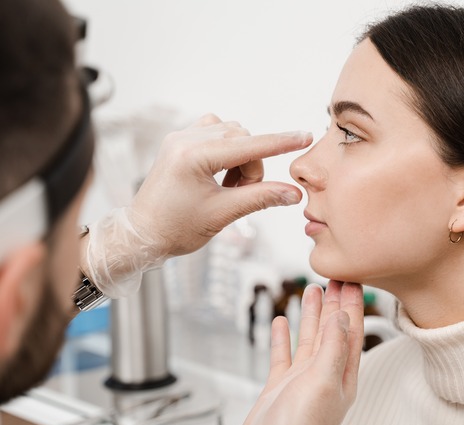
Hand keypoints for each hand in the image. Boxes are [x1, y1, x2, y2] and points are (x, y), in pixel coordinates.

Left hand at [129, 113, 311, 256]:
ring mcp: (180, 138)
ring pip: (231, 133)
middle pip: (242, 138)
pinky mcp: (179, 142)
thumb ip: (260, 198)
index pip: (248, 145)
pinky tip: (220, 174)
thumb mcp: (223, 214)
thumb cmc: (174, 228)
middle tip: (242, 193)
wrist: (141, 235)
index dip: (280, 142)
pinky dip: (227, 151)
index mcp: (192, 156)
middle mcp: (184, 140)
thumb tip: (293, 193)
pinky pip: (215, 132)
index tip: (304, 136)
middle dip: (251, 165)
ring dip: (240, 158)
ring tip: (228, 187)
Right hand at [238, 281, 363, 424]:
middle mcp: (325, 376)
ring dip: (311, 314)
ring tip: (312, 289)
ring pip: (309, 338)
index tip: (353, 278)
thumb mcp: (323, 382)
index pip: (352, 331)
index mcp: (343, 376)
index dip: (353, 304)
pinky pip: (282, 355)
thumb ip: (333, 348)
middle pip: (332, 330)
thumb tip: (343, 316)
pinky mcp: (279, 388)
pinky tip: (279, 321)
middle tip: (335, 275)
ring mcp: (302, 381)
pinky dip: (282, 337)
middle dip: (335, 303)